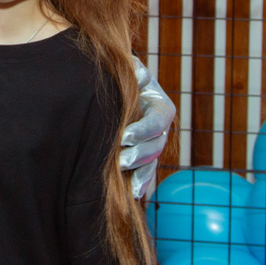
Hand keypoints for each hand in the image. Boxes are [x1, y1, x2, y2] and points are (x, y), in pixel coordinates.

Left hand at [120, 55, 174, 200]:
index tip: (124, 137)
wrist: (106, 93)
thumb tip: (137, 75)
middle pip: (156, 145)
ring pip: (152, 163)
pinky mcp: (140, 159)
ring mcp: (151, 144)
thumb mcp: (124, 70)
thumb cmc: (116, 78)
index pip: (158, 121)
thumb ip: (133, 71)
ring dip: (140, 173)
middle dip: (139, 155)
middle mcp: (160, 128)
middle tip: (120, 161)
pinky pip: (145, 175)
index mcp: (159, 105)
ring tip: (126, 182)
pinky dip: (141, 184)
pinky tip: (134, 195)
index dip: (144, 130)